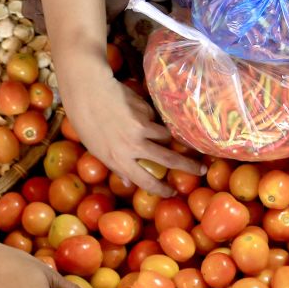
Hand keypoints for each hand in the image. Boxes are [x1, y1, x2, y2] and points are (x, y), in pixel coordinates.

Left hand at [60, 71, 202, 197]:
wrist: (87, 94)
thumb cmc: (88, 125)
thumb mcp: (97, 151)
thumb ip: (115, 166)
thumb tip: (128, 182)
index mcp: (118, 160)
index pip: (144, 181)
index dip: (160, 189)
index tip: (171, 193)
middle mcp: (132, 146)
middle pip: (168, 159)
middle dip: (188, 165)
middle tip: (201, 169)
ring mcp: (141, 128)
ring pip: (167, 136)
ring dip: (168, 137)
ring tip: (166, 134)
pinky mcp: (145, 111)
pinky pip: (156, 118)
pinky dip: (152, 118)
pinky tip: (137, 113)